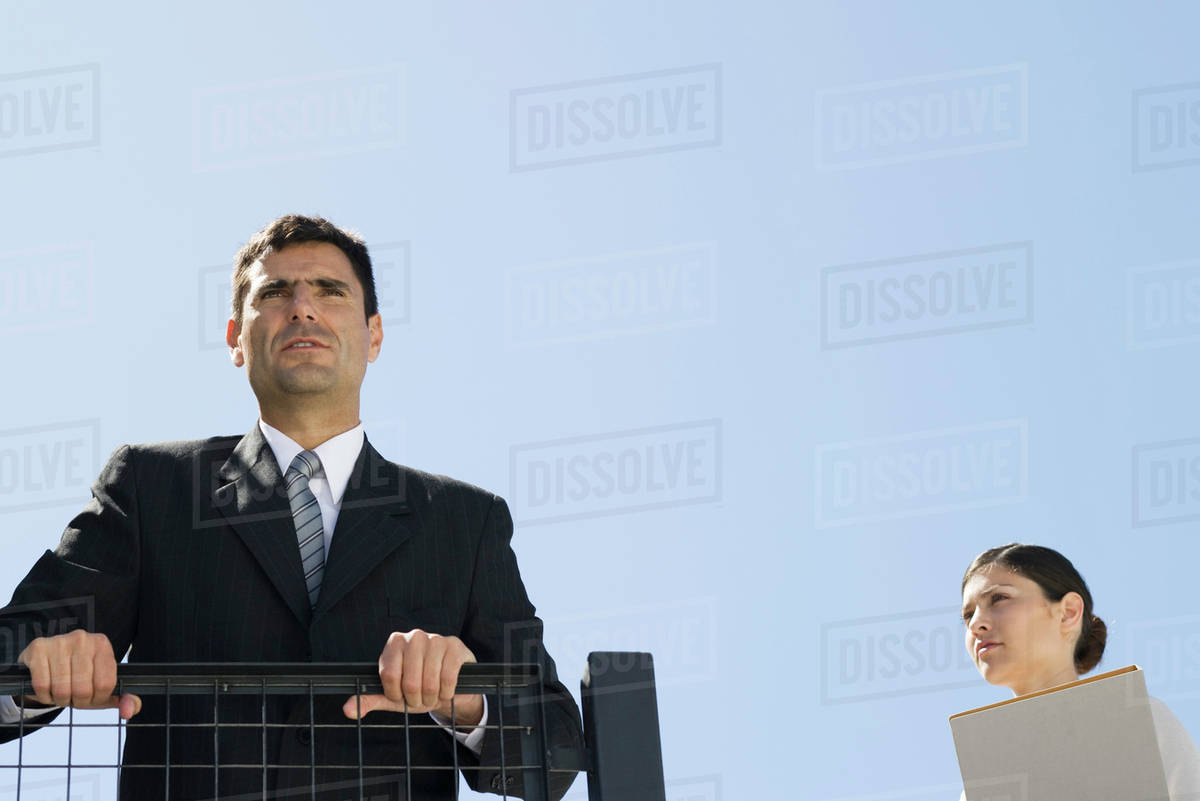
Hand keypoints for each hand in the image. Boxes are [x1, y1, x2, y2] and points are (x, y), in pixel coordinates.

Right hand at [17, 630, 140, 718]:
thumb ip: (124, 699)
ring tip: (61, 692)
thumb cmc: (79, 677)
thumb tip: (129, 711)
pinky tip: (47, 688)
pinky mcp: (38, 648)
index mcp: (103, 645)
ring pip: (62, 689)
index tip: (92, 697)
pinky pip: (42, 685)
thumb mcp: (104, 687)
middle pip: (83, 689)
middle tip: (73, 697)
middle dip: (77, 701)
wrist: (45, 663)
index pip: (106, 684)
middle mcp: (83, 639)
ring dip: (60, 700)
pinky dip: (44, 696)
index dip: (97, 699)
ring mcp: (60, 642)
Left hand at [343, 630, 483, 726]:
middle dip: (415, 699)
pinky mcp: (454, 646)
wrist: (448, 686)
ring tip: (432, 695)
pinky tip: (446, 690)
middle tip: (419, 699)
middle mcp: (414, 636)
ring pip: (429, 682)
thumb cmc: (417, 688)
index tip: (400, 695)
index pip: (389, 675)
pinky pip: (447, 678)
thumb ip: (368, 700)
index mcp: (394, 643)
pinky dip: (446, 692)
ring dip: (431, 698)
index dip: (395, 693)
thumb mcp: (392, 696)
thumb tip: (347, 709)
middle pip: (410, 681)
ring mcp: (436, 639)